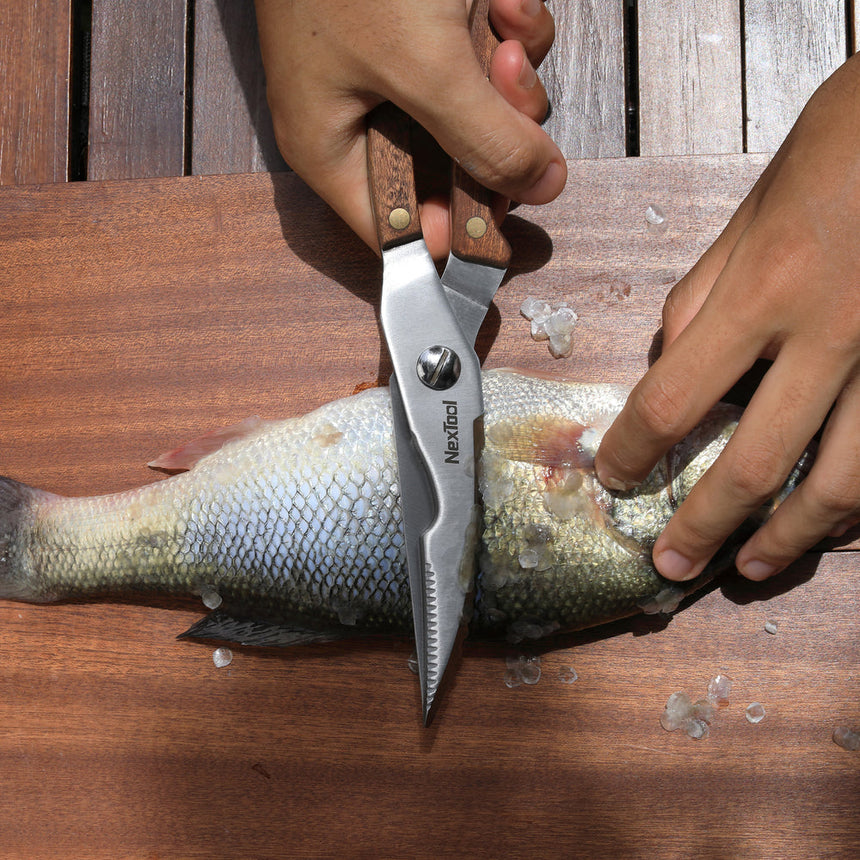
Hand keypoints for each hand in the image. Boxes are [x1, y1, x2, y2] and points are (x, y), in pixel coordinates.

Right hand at [253, 0, 565, 258]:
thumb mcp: (424, 64)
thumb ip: (487, 139)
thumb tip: (544, 187)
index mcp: (333, 150)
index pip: (400, 232)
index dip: (458, 230)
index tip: (511, 211)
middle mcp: (362, 122)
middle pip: (452, 175)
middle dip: (496, 134)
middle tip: (505, 81)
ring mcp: (397, 75)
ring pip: (481, 117)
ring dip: (511, 77)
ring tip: (503, 24)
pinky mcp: (427, 31)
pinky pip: (488, 60)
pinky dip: (509, 31)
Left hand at [595, 53, 859, 582]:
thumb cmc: (840, 152)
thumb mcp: (748, 215)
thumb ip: (702, 297)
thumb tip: (669, 364)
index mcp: (763, 292)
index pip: (673, 399)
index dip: (632, 449)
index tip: (613, 474)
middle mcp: (829, 337)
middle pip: (753, 462)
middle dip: (703, 524)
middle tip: (670, 566)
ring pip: (842, 481)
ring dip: (790, 538)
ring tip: (751, 567)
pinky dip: (856, 503)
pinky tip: (832, 525)